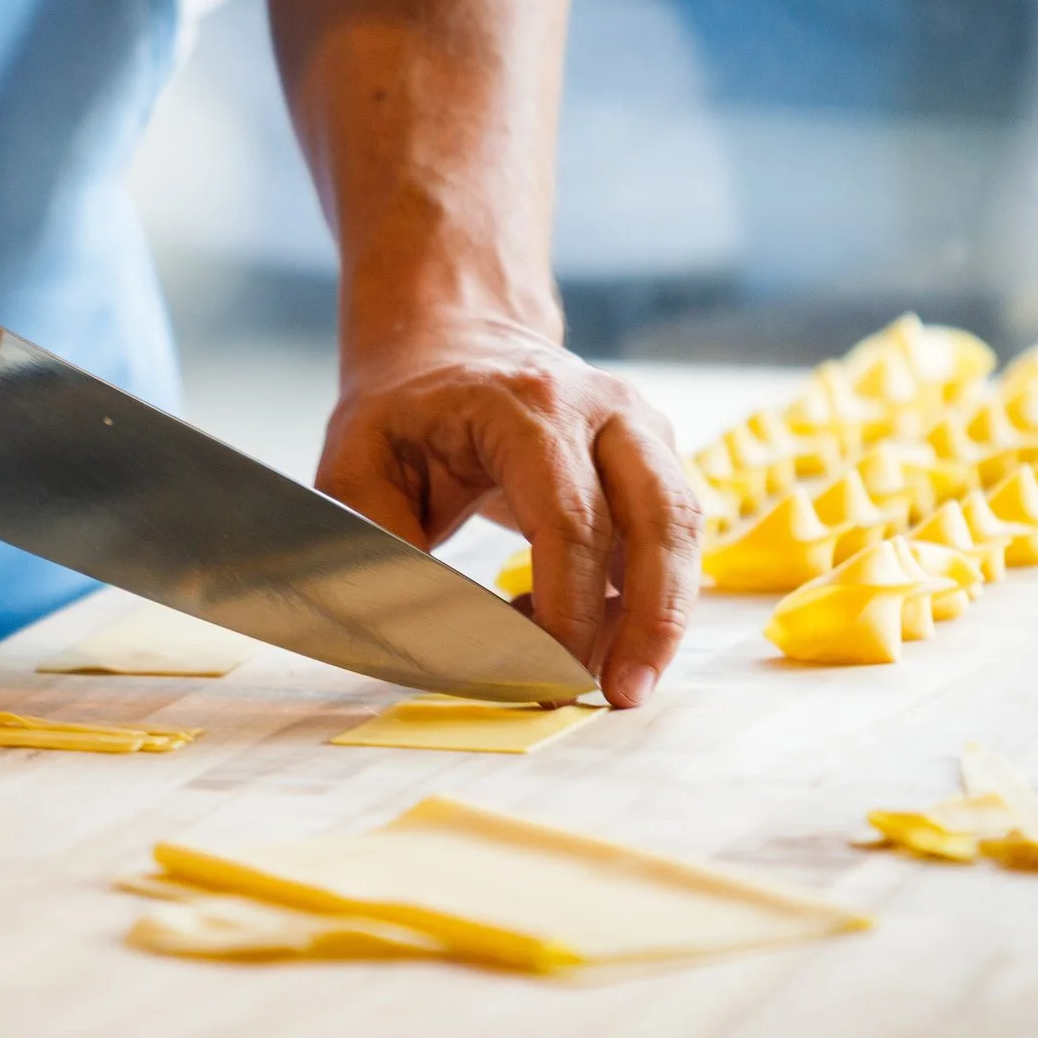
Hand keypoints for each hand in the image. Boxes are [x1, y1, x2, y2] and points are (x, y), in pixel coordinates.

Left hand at [317, 319, 701, 707]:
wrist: (449, 342)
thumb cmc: (403, 411)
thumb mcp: (355, 470)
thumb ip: (379, 553)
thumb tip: (417, 640)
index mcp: (527, 403)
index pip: (571, 517)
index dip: (567, 607)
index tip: (546, 675)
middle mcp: (602, 408)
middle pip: (660, 516)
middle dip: (650, 619)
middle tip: (622, 695)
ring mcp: (640, 427)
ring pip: (682, 528)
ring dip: (661, 614)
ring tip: (617, 681)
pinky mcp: (655, 458)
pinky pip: (669, 537)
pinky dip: (640, 595)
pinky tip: (584, 630)